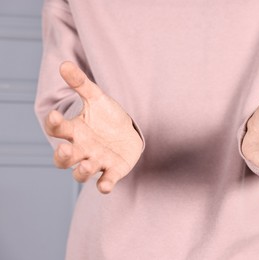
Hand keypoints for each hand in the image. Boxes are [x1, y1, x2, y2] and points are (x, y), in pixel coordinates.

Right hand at [44, 62, 142, 193]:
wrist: (129, 132)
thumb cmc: (107, 116)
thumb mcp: (97, 98)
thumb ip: (81, 84)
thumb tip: (64, 64)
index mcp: (74, 131)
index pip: (57, 129)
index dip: (54, 123)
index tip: (55, 115)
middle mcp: (81, 149)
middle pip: (62, 158)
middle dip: (63, 156)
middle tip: (67, 149)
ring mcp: (96, 161)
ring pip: (80, 173)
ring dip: (82, 171)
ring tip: (88, 164)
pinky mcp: (112, 171)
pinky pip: (105, 181)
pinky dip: (104, 185)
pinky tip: (105, 185)